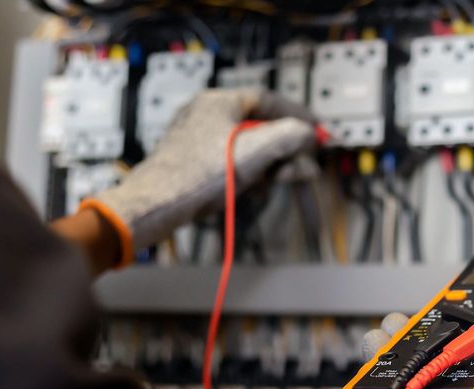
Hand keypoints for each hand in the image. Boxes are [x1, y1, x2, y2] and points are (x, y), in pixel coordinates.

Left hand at [79, 89, 316, 266]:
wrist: (157, 205)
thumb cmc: (199, 175)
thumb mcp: (256, 151)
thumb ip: (289, 136)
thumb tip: (307, 134)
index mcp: (218, 102)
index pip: (268, 99)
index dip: (296, 115)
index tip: (316, 131)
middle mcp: (207, 116)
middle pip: (261, 127)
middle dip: (286, 149)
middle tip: (304, 166)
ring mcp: (199, 140)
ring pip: (249, 148)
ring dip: (271, 165)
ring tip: (282, 180)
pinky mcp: (195, 163)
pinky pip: (233, 163)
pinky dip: (251, 175)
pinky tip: (256, 189)